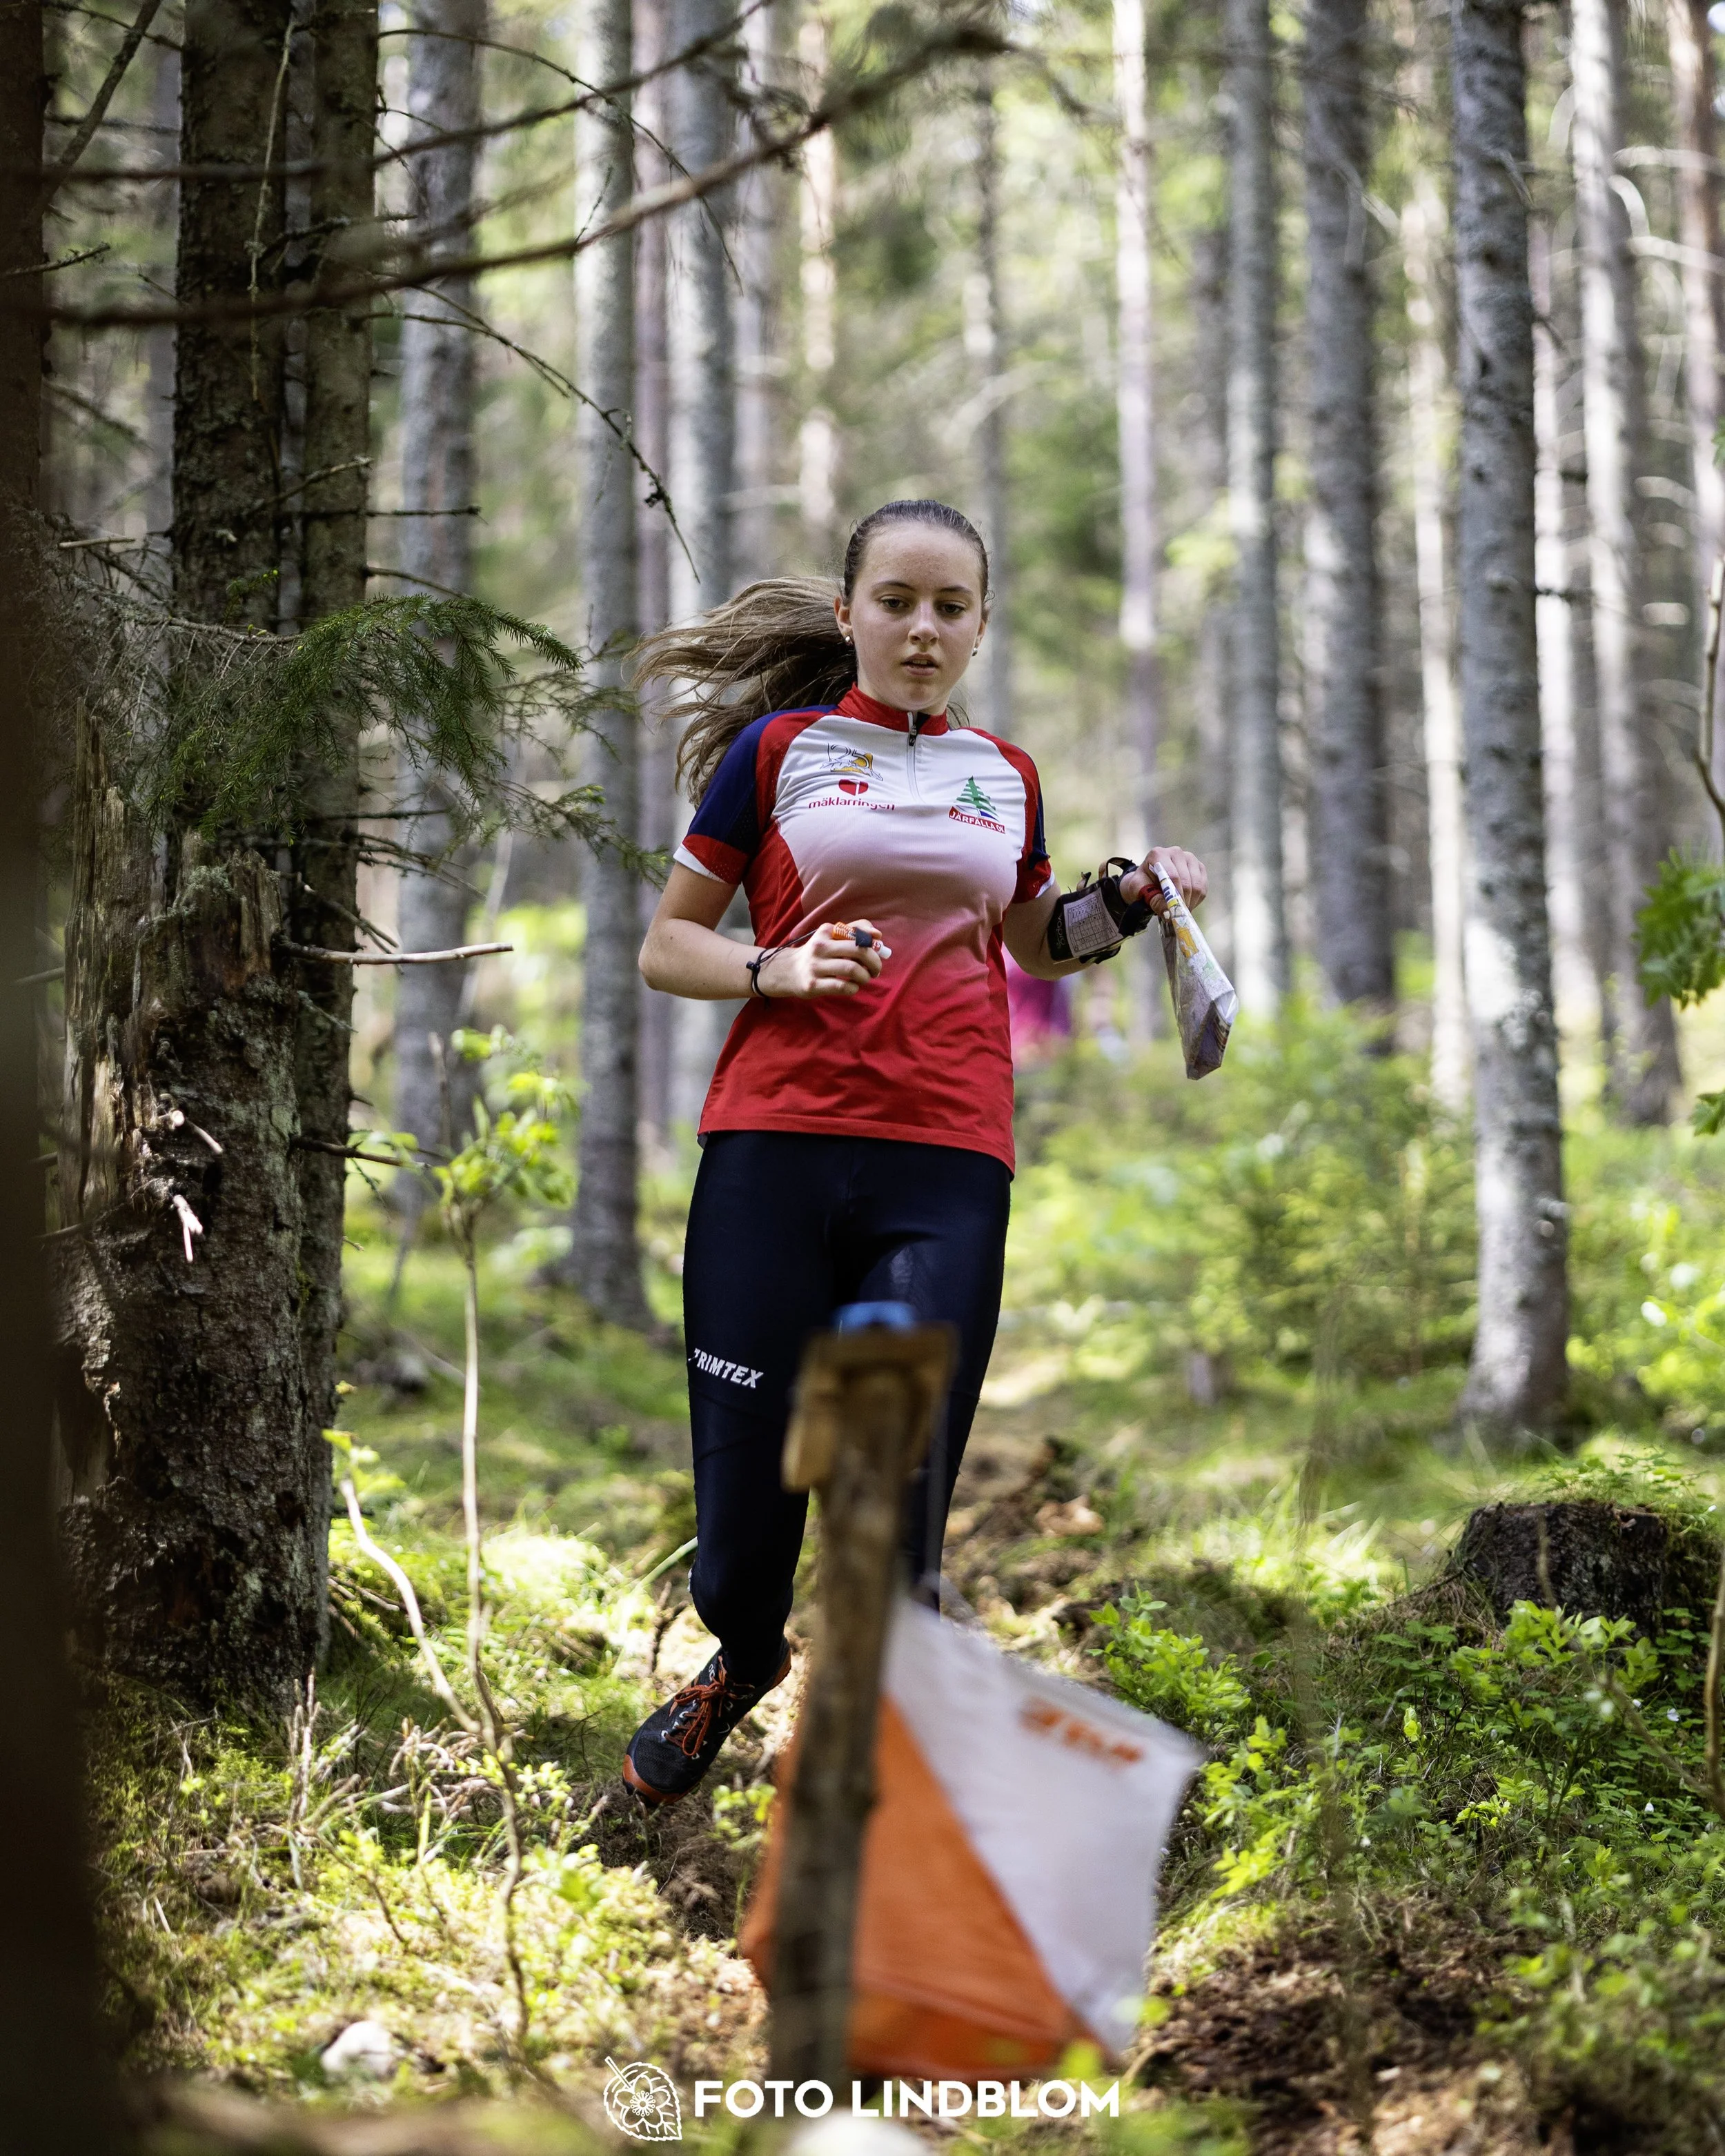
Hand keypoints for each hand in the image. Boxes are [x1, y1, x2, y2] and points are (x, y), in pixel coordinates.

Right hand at [758, 920, 889, 998]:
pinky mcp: (813, 985)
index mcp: (827, 932)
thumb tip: (877, 934)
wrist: (788, 971)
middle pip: (859, 951)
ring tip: (864, 978)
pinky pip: (842, 986)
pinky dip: (854, 988)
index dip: (873, 943)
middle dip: (874, 962)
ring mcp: (815, 967)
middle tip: (876, 969)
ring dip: (865, 976)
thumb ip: (854, 931)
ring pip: (852, 969)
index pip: (858, 934)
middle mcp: (820, 947)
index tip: (877, 951)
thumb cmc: (817, 954)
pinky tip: (852, 986)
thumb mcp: (830, 937)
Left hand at [1121, 846, 1207, 914]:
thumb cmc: (1142, 884)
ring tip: (1182, 911)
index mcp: (1158, 854)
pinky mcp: (1199, 867)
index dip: (1175, 895)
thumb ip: (1153, 900)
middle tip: (1179, 915)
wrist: (1147, 880)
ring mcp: (1189, 858)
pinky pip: (1203, 886)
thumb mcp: (1140, 891)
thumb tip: (1169, 913)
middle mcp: (1176, 852)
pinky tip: (1187, 904)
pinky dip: (1197, 899)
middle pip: (1186, 881)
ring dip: (1191, 902)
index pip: (1172, 876)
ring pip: (1197, 884)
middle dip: (1183, 901)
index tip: (1174, 910)